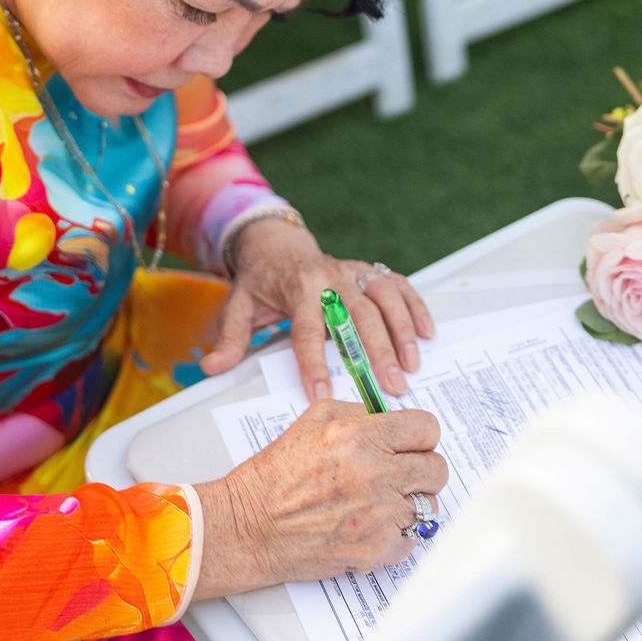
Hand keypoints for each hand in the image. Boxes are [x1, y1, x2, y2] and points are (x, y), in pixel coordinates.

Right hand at [193, 400, 447, 595]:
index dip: (420, 435)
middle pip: (437, 469)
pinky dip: (397, 534)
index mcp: (362, 436)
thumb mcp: (315, 419)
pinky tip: (373, 525)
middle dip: (420, 469)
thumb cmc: (276, 473)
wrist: (251, 525)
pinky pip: (412, 539)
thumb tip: (393, 419)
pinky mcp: (376, 550)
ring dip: (410, 503)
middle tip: (401, 473)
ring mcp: (379, 515)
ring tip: (382, 502)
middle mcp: (376, 474)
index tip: (412, 442)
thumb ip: (361, 413)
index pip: (427, 429)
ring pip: (428, 506)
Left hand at [200, 217, 435, 399]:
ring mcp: (353, 271)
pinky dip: (415, 306)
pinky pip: (399, 284)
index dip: (313, 362)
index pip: (306, 328)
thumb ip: (230, 338)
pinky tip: (428, 333)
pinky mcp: (369, 270)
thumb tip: (213, 367)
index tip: (320, 395)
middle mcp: (330, 276)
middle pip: (356, 315)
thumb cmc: (260, 282)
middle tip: (389, 387)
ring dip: (401, 332)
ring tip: (412, 366)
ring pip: (384, 298)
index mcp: (297, 287)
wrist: (277, 246)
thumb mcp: (238, 306)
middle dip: (375, 352)